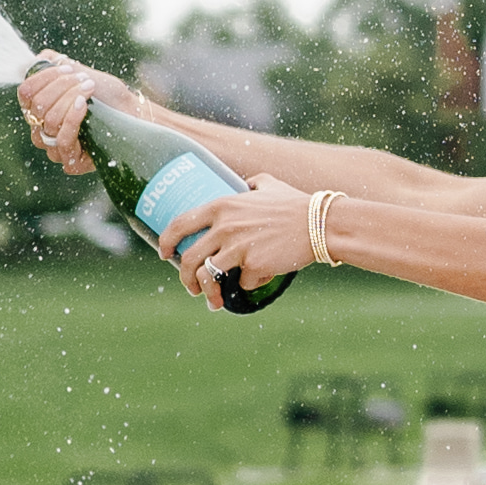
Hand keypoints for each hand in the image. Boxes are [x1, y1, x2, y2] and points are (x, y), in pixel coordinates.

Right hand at [19, 54, 111, 170]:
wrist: (134, 113)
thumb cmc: (107, 94)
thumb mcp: (80, 72)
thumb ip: (56, 63)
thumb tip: (39, 58)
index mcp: (39, 109)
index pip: (26, 92)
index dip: (44, 77)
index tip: (67, 67)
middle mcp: (42, 131)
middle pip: (37, 105)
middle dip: (62, 85)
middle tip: (84, 79)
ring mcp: (55, 148)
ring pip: (50, 120)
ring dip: (71, 98)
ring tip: (89, 87)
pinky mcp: (71, 163)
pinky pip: (63, 139)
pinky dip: (72, 117)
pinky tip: (84, 105)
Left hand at [173, 176, 315, 307]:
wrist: (320, 224)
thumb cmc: (296, 204)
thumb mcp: (269, 185)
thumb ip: (252, 184)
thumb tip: (247, 183)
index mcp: (221, 206)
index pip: (179, 224)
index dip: (166, 241)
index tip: (165, 253)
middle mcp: (224, 226)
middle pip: (189, 258)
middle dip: (185, 278)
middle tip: (190, 287)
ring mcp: (237, 247)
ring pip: (208, 277)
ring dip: (207, 293)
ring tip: (213, 301)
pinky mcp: (253, 265)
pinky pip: (243, 282)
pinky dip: (249, 284)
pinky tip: (261, 279)